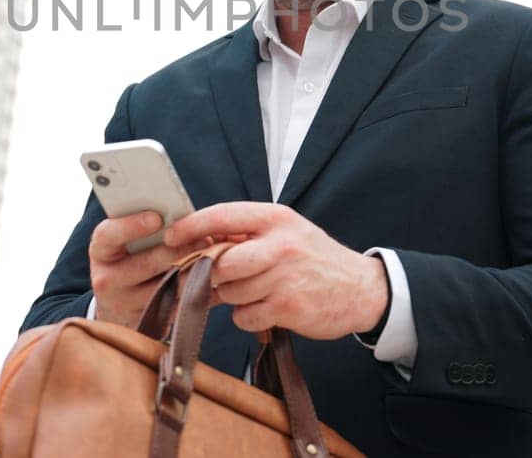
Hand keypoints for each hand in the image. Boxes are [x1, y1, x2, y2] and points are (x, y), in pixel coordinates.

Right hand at [89, 211, 209, 325]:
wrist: (120, 304)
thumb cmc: (132, 257)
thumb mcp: (128, 240)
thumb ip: (150, 226)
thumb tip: (181, 214)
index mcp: (101, 250)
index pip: (108, 235)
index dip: (131, 226)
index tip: (157, 218)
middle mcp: (107, 279)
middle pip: (145, 264)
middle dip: (179, 250)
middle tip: (205, 239)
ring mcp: (125, 304)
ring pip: (166, 288)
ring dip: (194, 272)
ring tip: (216, 258)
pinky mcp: (147, 322)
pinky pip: (178, 306)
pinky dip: (199, 291)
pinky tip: (215, 280)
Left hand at [164, 202, 387, 339]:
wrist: (361, 289)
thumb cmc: (314, 259)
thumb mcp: (286, 232)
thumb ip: (247, 234)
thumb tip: (197, 241)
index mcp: (276, 218)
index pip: (222, 215)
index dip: (190, 227)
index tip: (170, 237)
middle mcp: (280, 245)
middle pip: (219, 261)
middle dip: (212, 272)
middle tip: (216, 277)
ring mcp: (284, 278)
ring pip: (229, 291)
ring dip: (233, 297)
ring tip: (255, 291)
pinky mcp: (287, 308)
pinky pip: (243, 316)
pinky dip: (247, 316)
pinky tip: (266, 308)